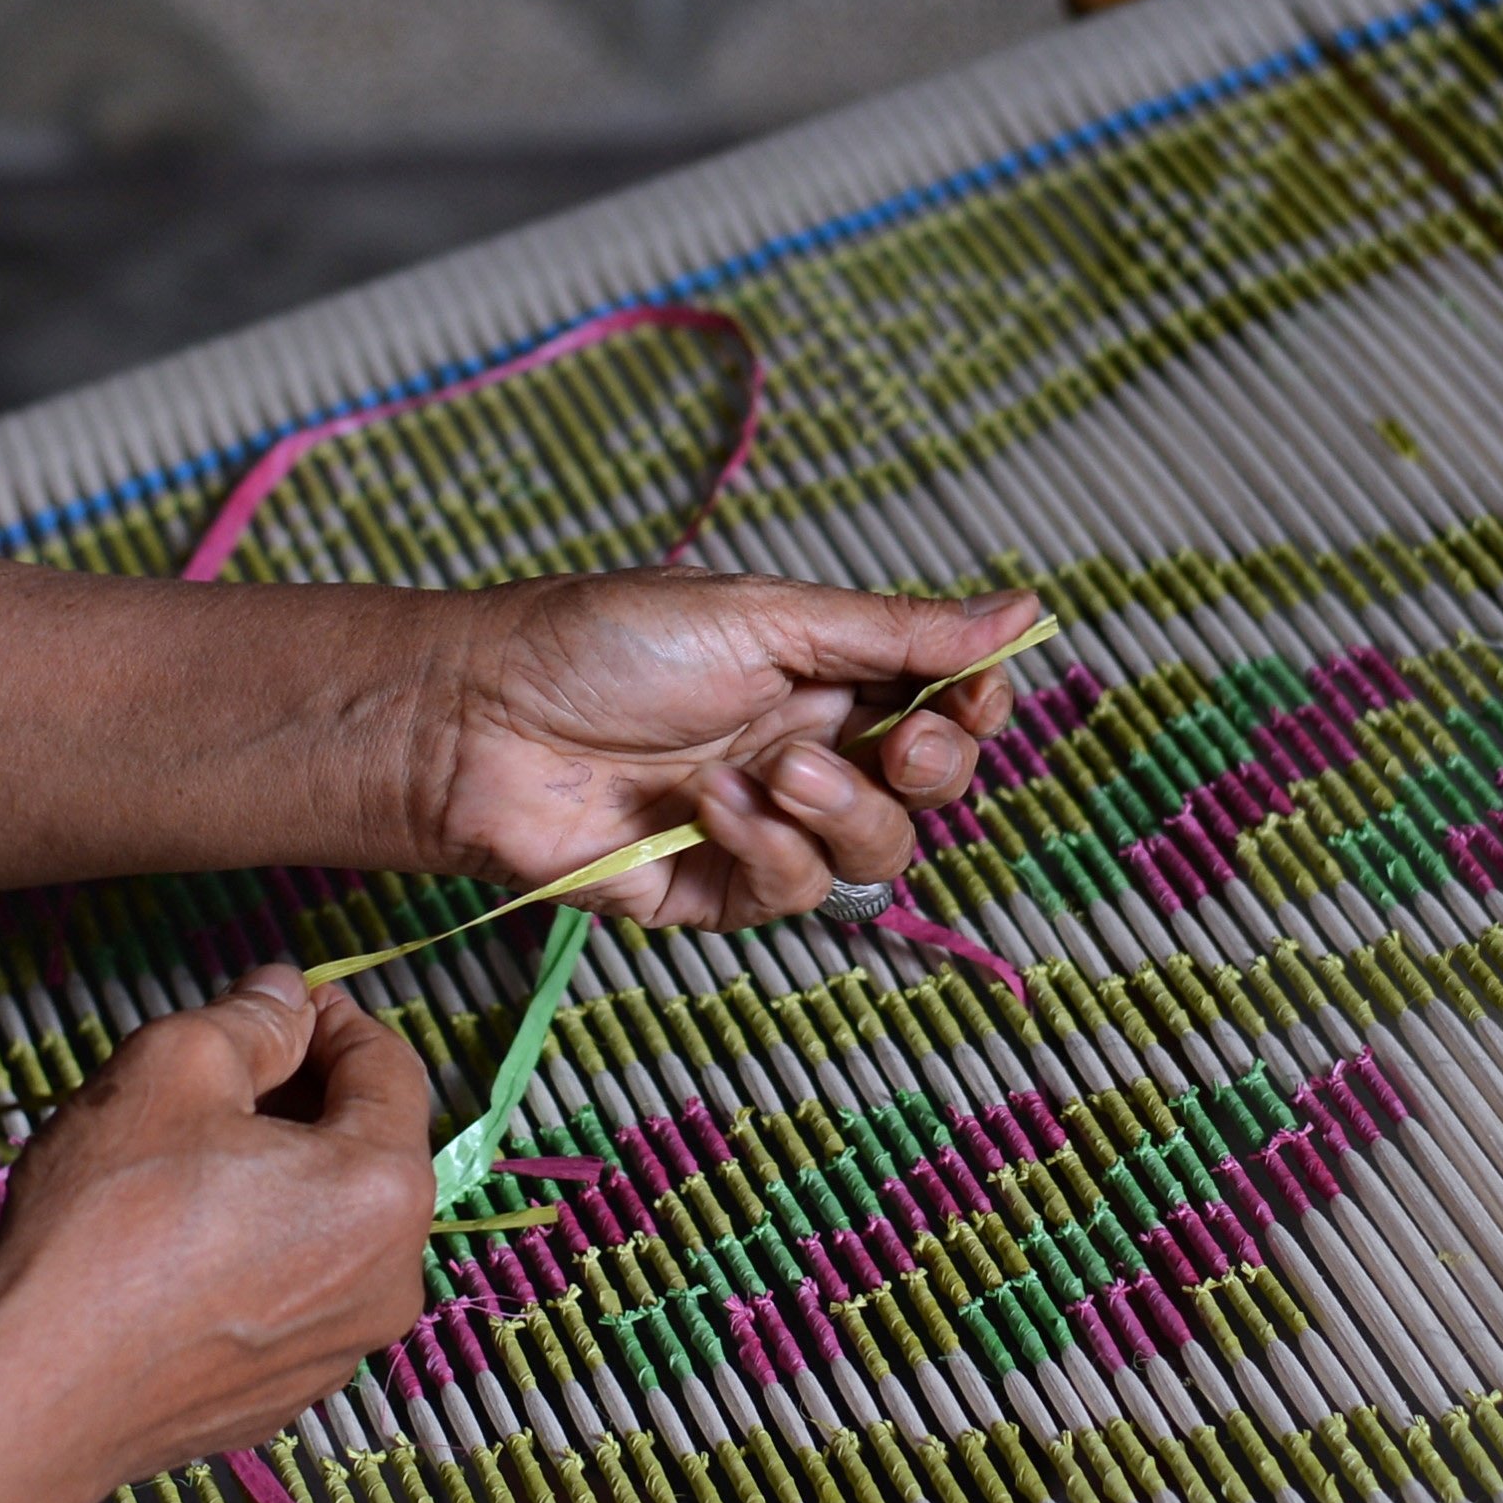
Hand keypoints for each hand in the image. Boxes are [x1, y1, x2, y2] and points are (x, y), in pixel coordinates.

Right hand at [0, 966, 430, 1502]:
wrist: (33, 1391)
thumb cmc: (106, 1224)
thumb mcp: (174, 1066)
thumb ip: (251, 1019)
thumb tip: (285, 995)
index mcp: (385, 1193)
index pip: (390, 1070)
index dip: (331, 1020)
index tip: (278, 1003)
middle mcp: (387, 1281)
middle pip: (364, 1151)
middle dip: (302, 1099)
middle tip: (218, 1075)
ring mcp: (336, 1349)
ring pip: (326, 1225)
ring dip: (276, 1176)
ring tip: (184, 1158)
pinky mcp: (281, 1394)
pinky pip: (289, 1293)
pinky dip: (253, 1251)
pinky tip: (174, 1242)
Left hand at [418, 575, 1041, 928]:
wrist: (481, 718)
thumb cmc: (602, 641)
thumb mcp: (764, 615)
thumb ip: (896, 630)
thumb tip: (1021, 611)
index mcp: (819, 669)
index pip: (940, 699)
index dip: (971, 703)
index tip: (971, 692)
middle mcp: (803, 745)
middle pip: (928, 782)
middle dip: (930, 763)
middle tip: (897, 741)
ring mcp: (763, 823)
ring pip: (877, 849)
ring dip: (841, 808)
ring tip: (770, 769)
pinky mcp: (716, 889)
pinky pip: (795, 891)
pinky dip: (767, 847)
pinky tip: (708, 807)